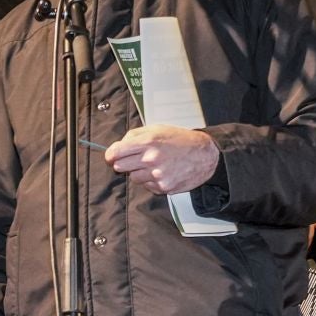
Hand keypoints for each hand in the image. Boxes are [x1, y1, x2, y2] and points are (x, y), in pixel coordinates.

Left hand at [101, 125, 219, 194]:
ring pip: (134, 178)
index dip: (110, 155)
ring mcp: (156, 174)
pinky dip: (151, 181)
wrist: (205, 155)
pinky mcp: (163, 187)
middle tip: (134, 160)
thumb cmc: (180, 140)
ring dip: (139, 173)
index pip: (116, 152)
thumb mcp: (158, 129)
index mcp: (148, 141)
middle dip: (124, 163)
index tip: (111, 156)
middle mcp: (150, 158)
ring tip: (154, 165)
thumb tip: (119, 145)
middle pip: (120, 166)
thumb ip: (136, 135)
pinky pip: (147, 186)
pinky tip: (163, 172)